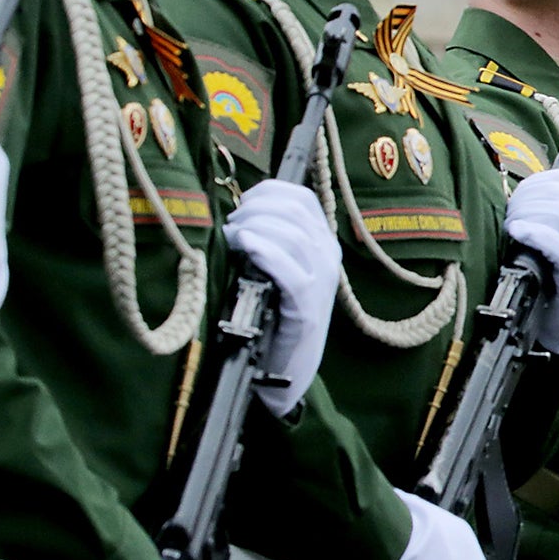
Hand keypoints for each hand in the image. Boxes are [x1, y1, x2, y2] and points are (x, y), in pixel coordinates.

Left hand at [222, 179, 338, 415]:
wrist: (289, 367)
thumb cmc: (274, 314)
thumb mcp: (276, 268)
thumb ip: (269, 240)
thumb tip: (237, 213)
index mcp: (323, 242)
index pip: (301, 197)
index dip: (267, 191)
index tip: (241, 203)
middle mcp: (327, 256)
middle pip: (294, 210)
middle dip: (255, 208)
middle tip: (231, 225)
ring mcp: (321, 282)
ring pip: (292, 235)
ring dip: (254, 227)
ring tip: (232, 238)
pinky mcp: (307, 309)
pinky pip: (290, 272)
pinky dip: (266, 252)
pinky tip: (245, 245)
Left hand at [505, 170, 558, 361]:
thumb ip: (549, 214)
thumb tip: (518, 195)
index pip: (558, 178)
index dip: (529, 186)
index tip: (514, 204)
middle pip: (554, 191)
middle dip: (523, 201)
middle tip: (509, 221)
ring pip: (554, 210)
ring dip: (524, 216)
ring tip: (511, 232)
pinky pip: (554, 240)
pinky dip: (532, 233)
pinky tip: (517, 233)